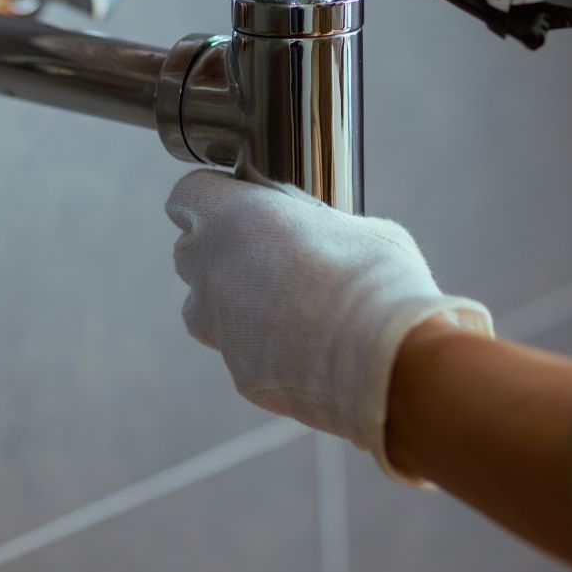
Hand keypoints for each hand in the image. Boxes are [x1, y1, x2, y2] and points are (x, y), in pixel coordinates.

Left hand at [165, 169, 491, 472]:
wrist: (383, 360)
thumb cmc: (373, 276)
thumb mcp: (354, 224)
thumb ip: (318, 226)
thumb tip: (325, 236)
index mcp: (232, 218)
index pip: (187, 196)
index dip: (208, 198)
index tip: (231, 201)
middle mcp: (211, 271)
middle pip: (189, 252)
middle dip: (216, 250)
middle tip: (264, 251)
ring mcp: (220, 328)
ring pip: (204, 308)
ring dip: (229, 302)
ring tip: (283, 303)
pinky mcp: (241, 375)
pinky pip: (240, 353)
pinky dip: (263, 347)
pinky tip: (307, 348)